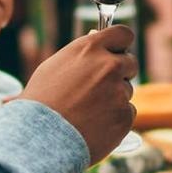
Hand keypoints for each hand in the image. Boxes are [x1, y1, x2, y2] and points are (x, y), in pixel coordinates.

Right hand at [18, 25, 138, 163]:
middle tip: (100, 87)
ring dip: (114, 98)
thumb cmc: (40, 102)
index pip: (123, 34)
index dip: (121, 44)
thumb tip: (95, 37)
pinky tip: (94, 125)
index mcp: (90, 49)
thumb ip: (81, 53)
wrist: (41, 138)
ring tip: (87, 111)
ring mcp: (119, 92)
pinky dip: (115, 119)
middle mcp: (108, 66)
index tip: (118, 51)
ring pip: (126, 91)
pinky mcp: (125, 116)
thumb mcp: (54, 67)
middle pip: (130, 63)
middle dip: (120, 72)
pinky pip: (127, 113)